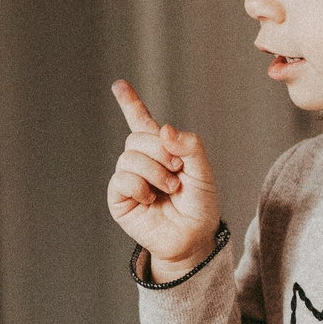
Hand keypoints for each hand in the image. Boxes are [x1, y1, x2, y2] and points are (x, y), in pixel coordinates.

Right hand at [108, 81, 220, 273]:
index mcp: (161, 151)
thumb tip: (162, 129)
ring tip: (170, 189)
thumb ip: (189, 145)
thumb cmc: (199, 206)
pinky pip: (122, 178)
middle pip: (138, 137)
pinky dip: (141, 186)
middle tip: (178, 171)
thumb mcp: (203, 171)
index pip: (141, 122)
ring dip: (155, 172)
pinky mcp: (119, 198)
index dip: (130, 103)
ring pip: (130, 157)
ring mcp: (128, 179)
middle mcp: (141, 162)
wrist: (193, 239)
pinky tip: (150, 199)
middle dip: (161, 152)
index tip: (118, 85)